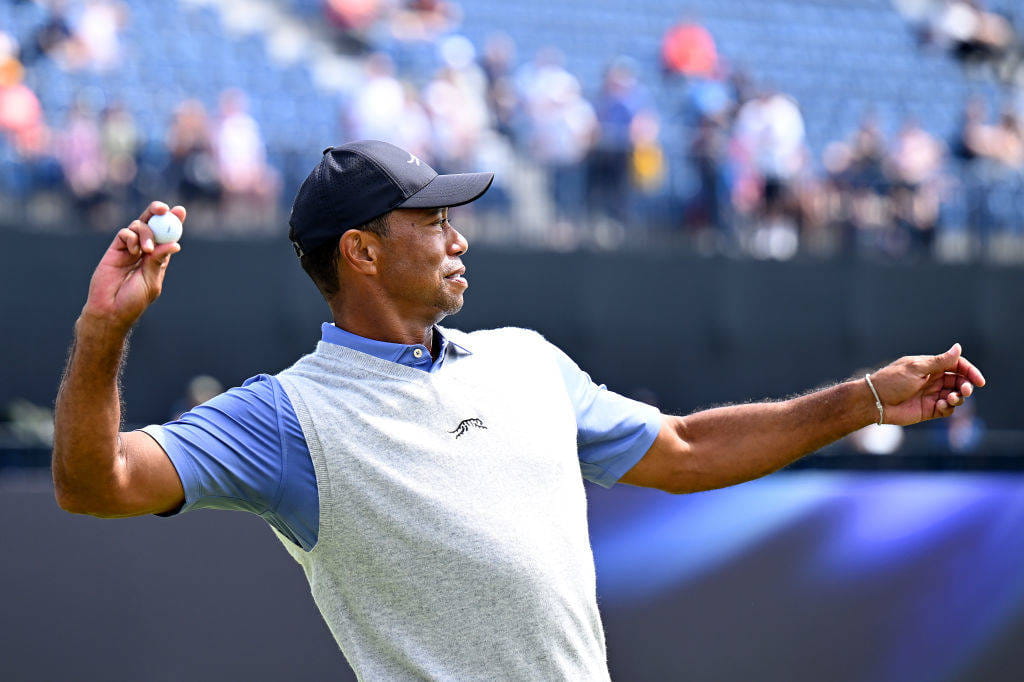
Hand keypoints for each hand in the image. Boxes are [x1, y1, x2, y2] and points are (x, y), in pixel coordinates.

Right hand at [81, 201, 185, 330]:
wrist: (110, 309)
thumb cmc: (133, 300)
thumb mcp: (151, 281)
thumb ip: (159, 261)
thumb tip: (175, 244)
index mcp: (158, 259)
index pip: (168, 236)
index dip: (174, 222)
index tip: (180, 210)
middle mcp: (145, 250)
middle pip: (152, 224)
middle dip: (157, 212)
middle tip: (163, 208)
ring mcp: (129, 249)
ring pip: (139, 226)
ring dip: (146, 233)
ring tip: (146, 250)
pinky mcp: (115, 249)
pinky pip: (124, 233)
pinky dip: (131, 237)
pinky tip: (134, 250)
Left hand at [869, 344, 985, 425]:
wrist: (874, 402)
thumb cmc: (891, 381)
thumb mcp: (916, 368)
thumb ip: (940, 361)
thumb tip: (958, 347)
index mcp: (930, 366)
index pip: (957, 366)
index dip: (970, 372)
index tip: (980, 381)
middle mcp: (933, 380)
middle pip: (959, 381)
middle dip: (966, 386)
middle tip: (965, 391)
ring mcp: (931, 395)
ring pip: (956, 396)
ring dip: (958, 397)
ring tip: (949, 399)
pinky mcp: (929, 409)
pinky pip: (947, 409)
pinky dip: (948, 408)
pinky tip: (940, 406)